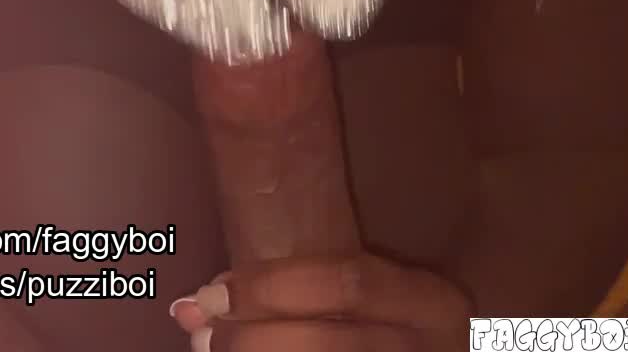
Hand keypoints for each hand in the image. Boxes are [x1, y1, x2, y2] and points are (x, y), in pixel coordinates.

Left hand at [171, 252, 472, 350]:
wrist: (422, 349)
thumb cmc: (375, 323)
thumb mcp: (357, 297)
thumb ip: (289, 287)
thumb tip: (192, 306)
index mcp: (431, 302)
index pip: (349, 282)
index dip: (272, 286)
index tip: (211, 294)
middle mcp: (434, 347)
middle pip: (328, 341)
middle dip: (252, 338)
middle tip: (202, 336)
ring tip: (210, 350)